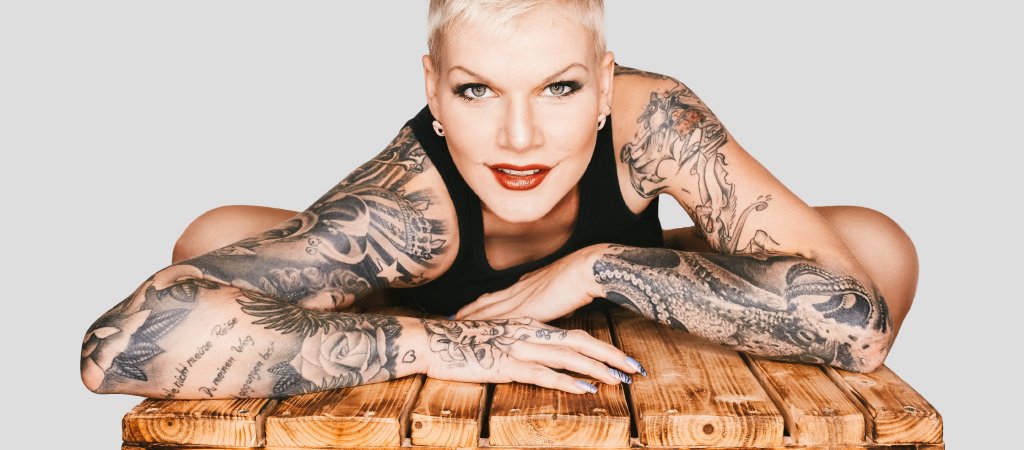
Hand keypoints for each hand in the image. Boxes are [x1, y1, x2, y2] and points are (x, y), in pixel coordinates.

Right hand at [419, 317, 643, 393]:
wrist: (432, 340)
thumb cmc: (464, 343)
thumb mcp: (500, 338)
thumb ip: (522, 342)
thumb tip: (542, 354)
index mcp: (530, 325)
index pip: (575, 334)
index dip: (602, 346)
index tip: (624, 358)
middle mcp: (529, 332)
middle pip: (580, 342)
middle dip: (610, 355)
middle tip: (635, 368)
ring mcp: (519, 347)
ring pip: (568, 356)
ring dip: (597, 369)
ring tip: (620, 379)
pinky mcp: (507, 364)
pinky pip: (544, 373)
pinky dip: (568, 381)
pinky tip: (585, 388)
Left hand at [452, 245, 606, 321]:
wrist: (585, 270)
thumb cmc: (581, 277)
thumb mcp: (562, 288)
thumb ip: (554, 298)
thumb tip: (556, 307)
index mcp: (525, 284)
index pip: (495, 296)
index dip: (480, 304)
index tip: (466, 310)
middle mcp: (518, 290)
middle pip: (485, 302)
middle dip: (468, 312)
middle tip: (449, 320)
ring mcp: (520, 299)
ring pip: (488, 311)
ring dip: (471, 319)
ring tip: (454, 326)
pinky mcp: (526, 310)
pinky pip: (500, 320)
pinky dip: (486, 328)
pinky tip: (476, 335)